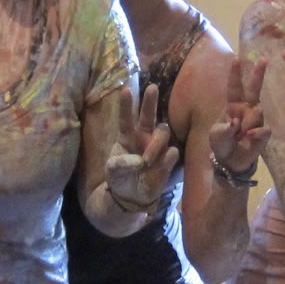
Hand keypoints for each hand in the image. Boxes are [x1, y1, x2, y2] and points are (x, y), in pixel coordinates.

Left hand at [105, 81, 179, 213]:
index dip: (126, 104)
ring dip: (156, 144)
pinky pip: (172, 152)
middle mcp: (144, 136)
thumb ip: (120, 164)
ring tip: (146, 160)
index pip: (127, 117)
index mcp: (127, 136)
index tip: (125, 89)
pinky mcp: (168, 159)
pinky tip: (160, 164)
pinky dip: (166, 157)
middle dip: (151, 101)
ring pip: (163, 131)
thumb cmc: (120, 178)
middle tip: (152, 87)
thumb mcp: (112, 171)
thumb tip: (139, 161)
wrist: (131, 196)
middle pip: (149, 115)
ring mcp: (157, 147)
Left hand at [206, 58, 270, 176]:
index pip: (234, 87)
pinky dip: (255, 133)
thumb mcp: (216, 135)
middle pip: (254, 89)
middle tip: (263, 60)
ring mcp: (256, 120)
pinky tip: (249, 138)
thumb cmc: (221, 144)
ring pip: (258, 111)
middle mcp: (246, 109)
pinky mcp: (264, 132)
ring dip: (247, 123)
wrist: (230, 161)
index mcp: (232, 106)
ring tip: (239, 135)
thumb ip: (224, 129)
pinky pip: (263, 128)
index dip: (235, 74)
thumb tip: (236, 122)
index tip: (236, 58)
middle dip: (258, 74)